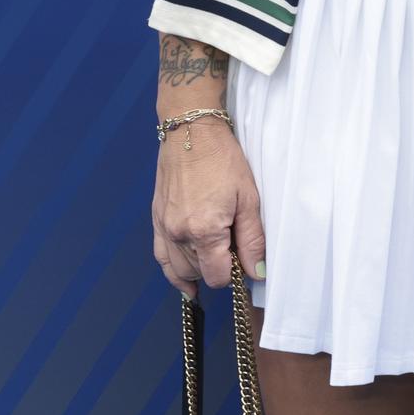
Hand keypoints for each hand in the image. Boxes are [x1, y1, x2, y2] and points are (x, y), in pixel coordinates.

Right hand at [151, 117, 265, 296]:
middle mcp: (179, 235)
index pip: (218, 276)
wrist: (192, 133)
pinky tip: (187, 281)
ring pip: (180, 270)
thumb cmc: (223, 160)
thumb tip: (257, 271)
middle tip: (234, 247)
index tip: (245, 259)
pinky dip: (174, 272)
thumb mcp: (248, 198)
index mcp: (204, 231)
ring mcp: (164, 229)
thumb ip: (252, 239)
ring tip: (216, 256)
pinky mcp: (157, 221)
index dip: (234, 273)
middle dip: (218, 267)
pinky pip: (161, 258)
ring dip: (199, 268)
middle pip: (200, 273)